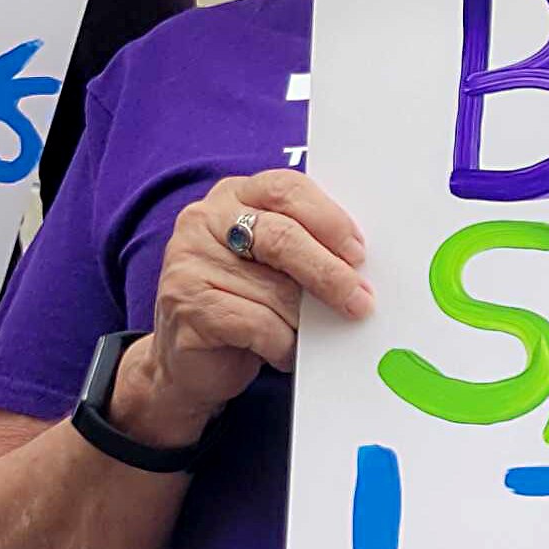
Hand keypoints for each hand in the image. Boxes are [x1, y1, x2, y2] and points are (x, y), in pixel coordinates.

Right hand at [120, 171, 373, 451]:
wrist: (189, 360)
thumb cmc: (245, 303)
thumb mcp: (277, 266)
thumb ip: (307, 248)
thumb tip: (362, 264)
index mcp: (234, 195)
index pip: (288, 188)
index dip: (330, 219)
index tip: (359, 252)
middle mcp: (205, 219)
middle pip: (284, 237)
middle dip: (330, 272)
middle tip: (361, 301)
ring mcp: (189, 260)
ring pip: (275, 290)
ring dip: (305, 321)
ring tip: (312, 336)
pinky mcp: (187, 304)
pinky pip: (256, 323)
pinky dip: (282, 344)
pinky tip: (285, 352)